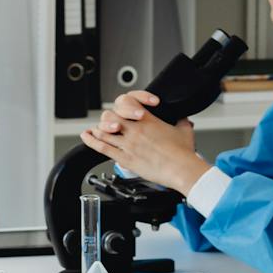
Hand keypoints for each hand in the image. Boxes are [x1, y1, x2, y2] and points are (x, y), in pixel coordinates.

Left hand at [80, 90, 208, 197]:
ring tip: (94, 130)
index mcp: (148, 121)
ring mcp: (128, 144)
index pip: (128, 103)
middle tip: (108, 123)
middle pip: (111, 116)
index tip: (126, 109)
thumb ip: (182, 121)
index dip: (125, 105)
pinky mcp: (126, 159)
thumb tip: (184, 119)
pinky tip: (87, 138)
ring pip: (104, 132)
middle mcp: (135, 130)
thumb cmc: (183, 153)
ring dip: (98, 130)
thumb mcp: (185, 130)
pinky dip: (92, 142)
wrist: (181, 169)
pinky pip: (103, 148)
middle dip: (109, 119)